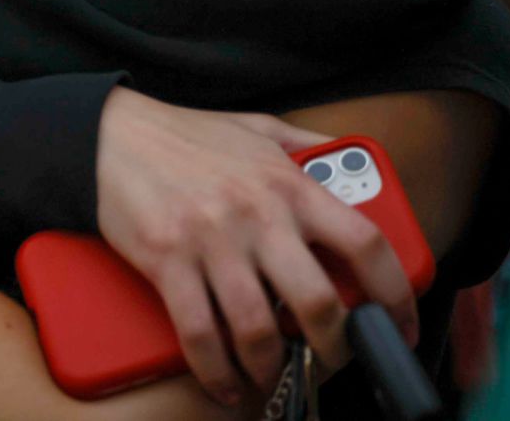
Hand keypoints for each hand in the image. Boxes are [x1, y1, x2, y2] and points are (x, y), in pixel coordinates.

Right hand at [95, 88, 417, 406]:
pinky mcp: (167, 261)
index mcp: (289, 184)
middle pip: (318, 302)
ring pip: (259, 329)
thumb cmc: (184, 134)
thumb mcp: (258, 126)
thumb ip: (306, 145)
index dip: (394, 295)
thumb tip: (348, 157)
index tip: (399, 324)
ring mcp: (211, 241)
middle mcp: (258, 215)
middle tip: (333, 361)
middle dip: (334, 348)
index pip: (365, 243)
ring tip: (273, 376)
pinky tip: (225, 382)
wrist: (109, 134)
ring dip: (272, 367)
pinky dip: (216, 370)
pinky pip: (199, 333)